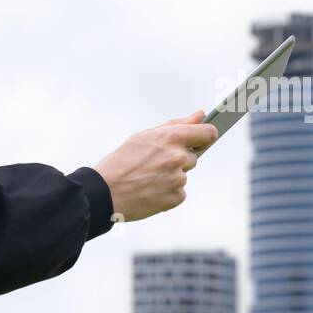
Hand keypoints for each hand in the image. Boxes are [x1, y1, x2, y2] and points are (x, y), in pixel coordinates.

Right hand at [93, 110, 217, 222]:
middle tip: (154, 163)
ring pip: (184, 175)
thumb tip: (201, 115)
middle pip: (193, 157)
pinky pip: (179, 192)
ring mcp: (178, 179)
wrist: (105, 192)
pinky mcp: (175, 198)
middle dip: (179, 159)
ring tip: (147, 177)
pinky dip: (167, 192)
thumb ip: (177, 124)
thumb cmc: (122, 161)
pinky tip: (149, 190)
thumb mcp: (145, 136)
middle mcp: (178, 157)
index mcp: (171, 137)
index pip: (207, 133)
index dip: (206, 135)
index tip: (203, 138)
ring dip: (171, 176)